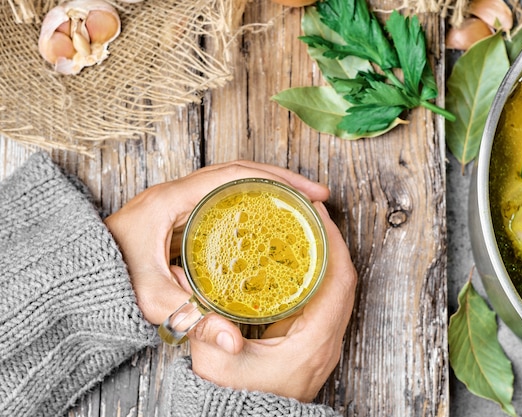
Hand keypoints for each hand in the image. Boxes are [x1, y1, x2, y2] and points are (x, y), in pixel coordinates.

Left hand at [104, 161, 330, 325]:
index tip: (308, 193)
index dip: (277, 180)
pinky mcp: (181, 214)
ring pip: (233, 181)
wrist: (78, 271)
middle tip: (315, 197)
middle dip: (282, 180)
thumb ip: (189, 318)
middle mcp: (178, 192)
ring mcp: (179, 200)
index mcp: (173, 199)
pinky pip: (223, 198)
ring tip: (299, 204)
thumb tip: (231, 340)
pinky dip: (251, 202)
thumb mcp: (150, 296)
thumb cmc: (108, 275)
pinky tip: (267, 220)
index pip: (235, 175)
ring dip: (267, 188)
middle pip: (241, 172)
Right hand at [188, 201, 356, 401]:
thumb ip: (203, 326)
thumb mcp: (215, 365)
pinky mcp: (313, 341)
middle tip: (309, 212)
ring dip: (326, 256)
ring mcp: (323, 341)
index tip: (318, 214)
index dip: (333, 243)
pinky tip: (298, 260)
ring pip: (337, 288)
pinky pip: (324, 298)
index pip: (338, 281)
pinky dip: (317, 274)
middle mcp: (326, 340)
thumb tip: (186, 286)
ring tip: (305, 228)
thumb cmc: (239, 402)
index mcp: (313, 341)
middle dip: (330, 241)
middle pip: (343, 280)